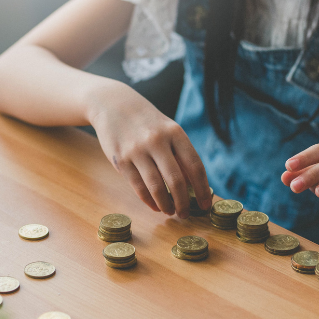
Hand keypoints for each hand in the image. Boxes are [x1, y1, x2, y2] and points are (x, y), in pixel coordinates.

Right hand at [88, 82, 209, 217]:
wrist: (113, 105)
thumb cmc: (147, 123)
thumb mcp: (167, 130)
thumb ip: (180, 154)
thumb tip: (194, 187)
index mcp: (175, 133)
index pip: (195, 166)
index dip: (203, 189)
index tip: (205, 205)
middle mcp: (157, 141)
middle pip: (176, 180)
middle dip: (183, 203)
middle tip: (185, 214)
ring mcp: (137, 151)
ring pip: (157, 187)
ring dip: (166, 205)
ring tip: (170, 211)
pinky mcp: (121, 160)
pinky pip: (138, 187)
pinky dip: (149, 200)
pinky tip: (155, 205)